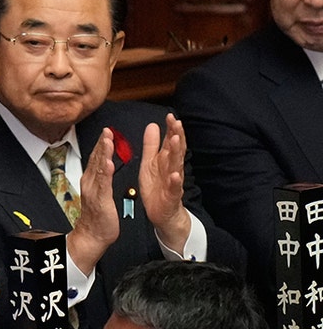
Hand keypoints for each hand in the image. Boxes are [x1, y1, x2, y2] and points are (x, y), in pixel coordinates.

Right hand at [67, 128, 119, 274]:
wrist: (93, 235)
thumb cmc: (99, 216)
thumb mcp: (100, 192)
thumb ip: (101, 178)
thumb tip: (103, 165)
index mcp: (92, 180)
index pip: (97, 158)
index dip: (102, 144)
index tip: (106, 131)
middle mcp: (90, 182)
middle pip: (96, 159)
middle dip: (102, 143)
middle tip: (107, 130)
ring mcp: (94, 190)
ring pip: (99, 168)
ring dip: (103, 153)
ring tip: (107, 140)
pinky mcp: (100, 199)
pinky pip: (103, 184)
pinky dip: (105, 173)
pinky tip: (107, 163)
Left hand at [140, 113, 191, 248]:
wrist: (162, 213)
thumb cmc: (157, 187)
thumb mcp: (150, 163)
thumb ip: (151, 145)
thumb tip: (153, 125)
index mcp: (166, 160)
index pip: (171, 141)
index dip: (171, 129)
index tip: (170, 115)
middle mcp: (172, 168)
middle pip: (176, 150)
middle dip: (176, 136)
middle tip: (176, 122)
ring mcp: (173, 182)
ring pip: (176, 165)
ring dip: (177, 152)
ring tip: (176, 140)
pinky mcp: (171, 196)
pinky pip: (174, 188)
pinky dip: (175, 181)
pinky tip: (175, 174)